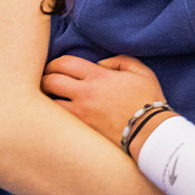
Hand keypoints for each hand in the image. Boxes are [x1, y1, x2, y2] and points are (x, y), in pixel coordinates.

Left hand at [41, 54, 166, 143]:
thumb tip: (100, 64)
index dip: (54, 64)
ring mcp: (81, 114)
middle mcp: (85, 94)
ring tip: (46, 101)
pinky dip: (52, 118)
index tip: (53, 68)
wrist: (151, 133)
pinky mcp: (81, 131)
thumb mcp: (141, 72)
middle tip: (44, 82)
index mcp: (98, 76)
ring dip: (45, 100)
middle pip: (50, 81)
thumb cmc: (148, 101)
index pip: (64, 63)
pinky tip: (54, 118)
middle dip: (44, 79)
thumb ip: (120, 61)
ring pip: (48, 104)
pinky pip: (57, 122)